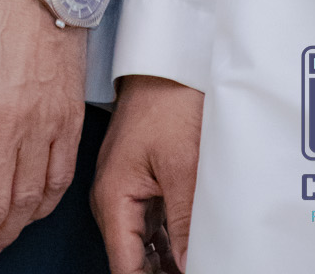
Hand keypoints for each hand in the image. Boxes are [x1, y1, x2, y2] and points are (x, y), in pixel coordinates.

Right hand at [91, 73, 203, 272]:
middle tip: (200, 270)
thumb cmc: (168, 101)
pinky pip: (152, 227)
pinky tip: (193, 252)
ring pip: (144, 246)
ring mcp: (126, 191)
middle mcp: (113, 200)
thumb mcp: (183, 167)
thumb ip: (185, 225)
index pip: (126, 268)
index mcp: (113, 198)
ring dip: (168, 262)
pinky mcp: (141, 183)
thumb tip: (188, 267)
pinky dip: (171, 244)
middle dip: (160, 273)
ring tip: (201, 263)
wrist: (167, 62)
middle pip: (133, 260)